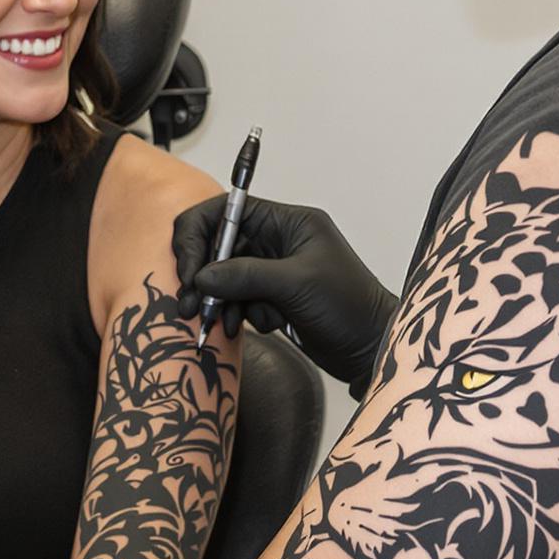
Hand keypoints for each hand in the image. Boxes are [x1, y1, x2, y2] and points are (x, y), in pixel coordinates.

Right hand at [174, 193, 398, 393]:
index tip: (189, 268)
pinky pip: (237, 298)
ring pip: (224, 275)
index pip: (228, 210)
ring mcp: (273, 269)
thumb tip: (202, 277)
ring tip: (217, 322)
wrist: (370, 349)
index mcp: (288, 222)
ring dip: (217, 299)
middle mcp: (278, 240)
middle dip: (203, 273)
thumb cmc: (349, 308)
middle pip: (220, 244)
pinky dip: (235, 312)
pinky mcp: (272, 296)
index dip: (200, 234)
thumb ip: (245, 276)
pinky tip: (246, 328)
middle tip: (190, 303)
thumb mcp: (296, 285)